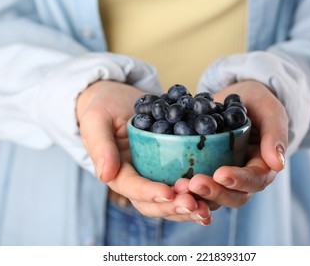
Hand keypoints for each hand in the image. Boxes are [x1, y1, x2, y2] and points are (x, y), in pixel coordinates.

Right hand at [76, 81, 211, 224]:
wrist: (117, 99)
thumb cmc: (103, 106)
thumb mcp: (96, 120)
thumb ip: (100, 146)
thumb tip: (105, 176)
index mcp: (116, 172)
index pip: (132, 187)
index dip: (150, 192)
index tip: (169, 192)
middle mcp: (135, 180)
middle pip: (153, 203)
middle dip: (174, 206)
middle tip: (195, 204)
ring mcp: (152, 177)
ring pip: (169, 202)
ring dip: (188, 209)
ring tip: (207, 210)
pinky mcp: (168, 169)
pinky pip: (181, 189)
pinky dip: (196, 197)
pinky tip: (213, 200)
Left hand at [176, 80, 287, 209]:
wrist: (234, 98)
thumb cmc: (256, 102)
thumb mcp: (269, 109)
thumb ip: (276, 132)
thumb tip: (278, 164)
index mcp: (262, 167)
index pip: (254, 181)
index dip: (238, 180)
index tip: (220, 173)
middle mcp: (243, 178)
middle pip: (232, 196)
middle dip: (214, 193)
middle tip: (193, 183)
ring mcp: (222, 177)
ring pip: (212, 198)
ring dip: (196, 196)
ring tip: (178, 187)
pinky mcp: (204, 172)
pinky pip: (196, 187)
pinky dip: (184, 189)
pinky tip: (170, 184)